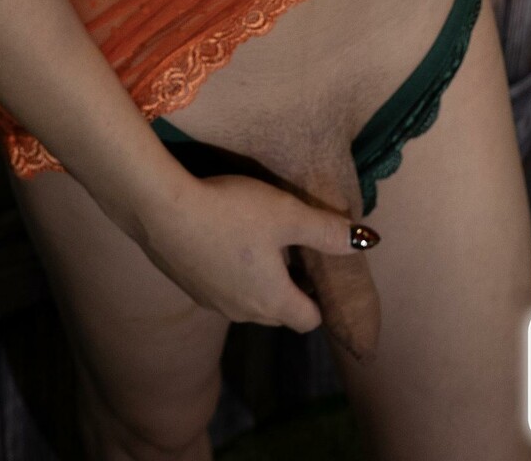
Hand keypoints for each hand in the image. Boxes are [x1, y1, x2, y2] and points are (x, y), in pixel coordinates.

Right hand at [134, 170, 372, 336]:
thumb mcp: (287, 213)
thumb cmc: (232, 211)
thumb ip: (328, 231)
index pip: (309, 320)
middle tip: (289, 248)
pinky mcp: (188, 288)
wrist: (162, 210)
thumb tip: (368, 240)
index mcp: (273, 300)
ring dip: (258, 280)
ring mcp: (212, 303)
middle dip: (290, 288)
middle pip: (279, 312)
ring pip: (248, 301)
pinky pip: (221, 289)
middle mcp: (244, 312)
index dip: (318, 297)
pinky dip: (229, 272)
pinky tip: (221, 237)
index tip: (314, 266)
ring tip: (256, 239)